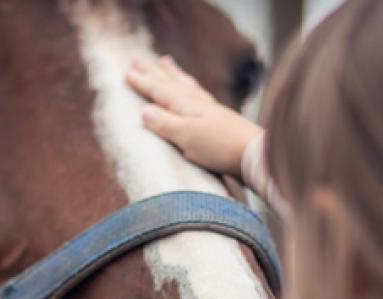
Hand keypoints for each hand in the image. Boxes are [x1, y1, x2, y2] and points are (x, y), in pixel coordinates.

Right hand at [127, 56, 262, 178]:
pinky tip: (194, 90)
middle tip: (138, 59)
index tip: (128, 72)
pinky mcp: (221, 119)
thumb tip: (144, 110)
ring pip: (186, 85)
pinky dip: (192, 87)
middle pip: (171, 83)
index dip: (144, 82)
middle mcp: (198, 103)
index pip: (160, 91)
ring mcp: (211, 109)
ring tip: (165, 62)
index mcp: (187, 106)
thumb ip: (165, 123)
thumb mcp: (187, 137)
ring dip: (173, 74)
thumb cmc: (220, 147)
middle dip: (154, 72)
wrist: (254, 154)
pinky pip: (199, 94)